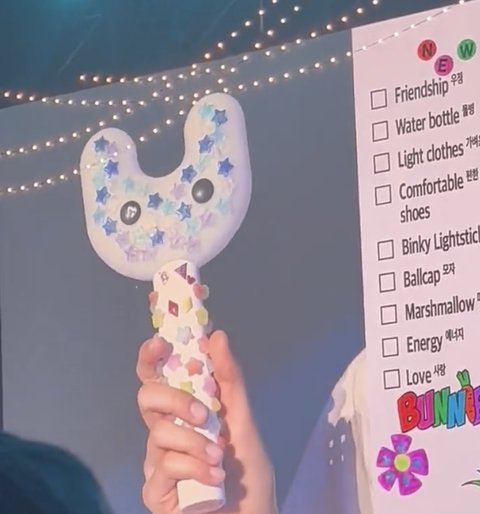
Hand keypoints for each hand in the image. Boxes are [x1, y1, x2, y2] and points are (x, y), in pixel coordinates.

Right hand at [137, 330, 277, 513]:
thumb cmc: (246, 469)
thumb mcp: (243, 418)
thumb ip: (229, 379)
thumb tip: (217, 335)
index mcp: (183, 410)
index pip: (157, 377)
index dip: (151, 357)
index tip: (160, 343)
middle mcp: (166, 430)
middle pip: (148, 397)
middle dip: (175, 400)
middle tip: (203, 414)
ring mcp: (157, 460)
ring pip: (159, 432)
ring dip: (196, 442)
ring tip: (219, 458)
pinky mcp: (155, 490)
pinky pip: (165, 466)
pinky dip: (195, 468)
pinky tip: (213, 478)